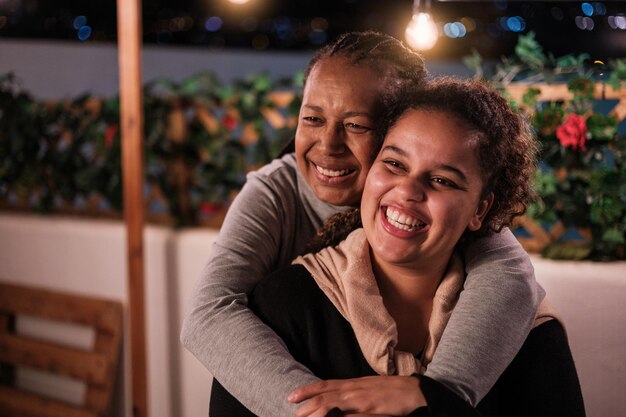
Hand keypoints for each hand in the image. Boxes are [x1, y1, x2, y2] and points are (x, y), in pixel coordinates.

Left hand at [288, 375, 426, 416]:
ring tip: (303, 416)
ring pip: (333, 404)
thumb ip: (351, 392)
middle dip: (306, 404)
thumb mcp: (368, 388)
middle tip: (293, 413)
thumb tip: (334, 398)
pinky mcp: (372, 411)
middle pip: (325, 396)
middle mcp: (354, 390)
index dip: (307, 391)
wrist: (414, 391)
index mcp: (353, 384)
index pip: (325, 385)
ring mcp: (362, 400)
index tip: (292, 396)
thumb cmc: (391, 391)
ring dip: (316, 411)